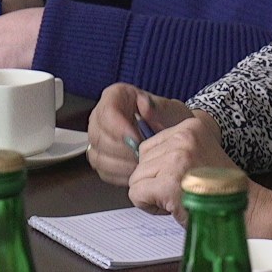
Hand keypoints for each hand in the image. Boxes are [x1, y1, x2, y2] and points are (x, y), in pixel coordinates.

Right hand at [84, 83, 198, 185]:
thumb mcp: (170, 110)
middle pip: (98, 135)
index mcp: (116, 97)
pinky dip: (119, 175)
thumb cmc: (171, 120)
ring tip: (140, 167)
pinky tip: (135, 174)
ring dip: (119, 165)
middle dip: (120, 150)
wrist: (174, 136)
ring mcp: (98, 138)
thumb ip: (158, 107)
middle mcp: (101, 116)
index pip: (107, 111)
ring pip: (97, 155)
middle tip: (140, 158)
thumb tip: (145, 105)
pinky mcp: (102, 158)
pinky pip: (103, 171)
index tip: (136, 140)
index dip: (119, 128)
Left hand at [126, 107, 237, 214]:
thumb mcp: (196, 154)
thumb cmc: (219, 188)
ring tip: (180, 197)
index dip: (160, 168)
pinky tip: (173, 206)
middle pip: (140, 161)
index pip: (148, 146)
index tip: (182, 177)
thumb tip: (135, 153)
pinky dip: (149, 206)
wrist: (245, 208)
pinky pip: (136, 194)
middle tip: (182, 190)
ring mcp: (176, 159)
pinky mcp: (168, 183)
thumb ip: (172, 149)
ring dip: (152, 194)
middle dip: (155, 181)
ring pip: (136, 178)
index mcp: (191, 126)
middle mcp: (183, 137)